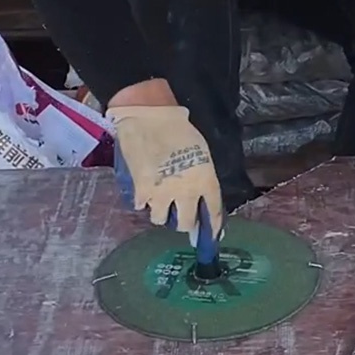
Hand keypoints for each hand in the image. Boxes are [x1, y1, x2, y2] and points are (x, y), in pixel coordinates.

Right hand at [109, 104, 224, 262]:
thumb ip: (203, 178)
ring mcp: (162, 194)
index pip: (213, 212)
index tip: (210, 236)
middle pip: (185, 224)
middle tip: (180, 215)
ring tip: (159, 200)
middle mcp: (186, 192)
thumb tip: (201, 195)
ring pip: (160, 219)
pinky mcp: (141, 191)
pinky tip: (144, 190)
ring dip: (161, 212)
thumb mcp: (201, 153)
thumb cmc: (179, 129)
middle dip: (184, 222)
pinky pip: (141, 206)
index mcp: (205, 180)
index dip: (212, 227)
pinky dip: (143, 201)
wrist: (149, 118)